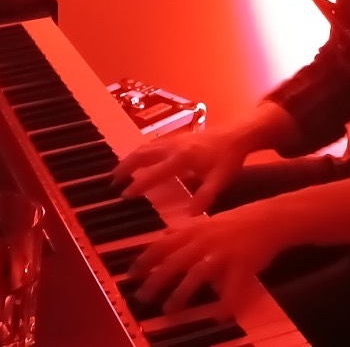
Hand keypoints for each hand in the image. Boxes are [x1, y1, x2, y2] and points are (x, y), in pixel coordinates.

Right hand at [111, 128, 247, 213]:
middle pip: (141, 155)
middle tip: (112, 181)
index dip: (138, 185)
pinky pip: (151, 144)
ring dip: (129, 159)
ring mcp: (173, 140)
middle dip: (124, 167)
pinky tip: (136, 161)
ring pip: (144, 147)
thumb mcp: (220, 180)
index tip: (124, 195)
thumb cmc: (229, 158)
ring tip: (118, 172)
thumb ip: (204, 197)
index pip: (154, 173)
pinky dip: (139, 153)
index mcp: (182, 158)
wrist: (237, 134)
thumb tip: (189, 216)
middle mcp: (173, 147)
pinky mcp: (175, 138)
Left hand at [127, 204, 289, 313]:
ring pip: (196, 275)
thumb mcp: (206, 221)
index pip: (162, 245)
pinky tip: (218, 315)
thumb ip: (184, 230)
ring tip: (169, 309)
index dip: (145, 260)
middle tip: (142, 297)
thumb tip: (163, 235)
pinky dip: (224, 304)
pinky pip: (231, 289)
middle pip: (173, 262)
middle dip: (155, 281)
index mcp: (194, 230)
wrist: (269, 219)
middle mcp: (205, 241)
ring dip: (180, 294)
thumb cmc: (237, 221)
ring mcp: (223, 254)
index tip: (131, 275)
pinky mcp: (241, 266)